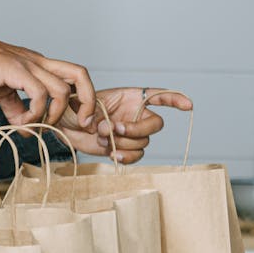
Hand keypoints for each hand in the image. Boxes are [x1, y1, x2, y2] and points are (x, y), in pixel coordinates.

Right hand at [0, 35, 95, 128]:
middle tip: (81, 123)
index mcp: (41, 66)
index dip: (84, 98)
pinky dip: (33, 115)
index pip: (75, 77)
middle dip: (88, 101)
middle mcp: (40, 63)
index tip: (80, 121)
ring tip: (36, 125)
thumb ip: (18, 112)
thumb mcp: (5, 94)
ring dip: (53, 115)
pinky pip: (38, 95)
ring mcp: (30, 65)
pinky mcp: (18, 71)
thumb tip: (27, 131)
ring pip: (61, 90)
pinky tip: (20, 122)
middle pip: (80, 74)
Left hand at [57, 87, 192, 163]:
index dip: (175, 99)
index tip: (188, 105)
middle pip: (155, 125)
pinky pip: (136, 155)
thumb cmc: (74, 108)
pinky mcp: (124, 148)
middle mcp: (135, 114)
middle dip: (136, 129)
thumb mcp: (83, 102)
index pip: (158, 95)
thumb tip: (106, 128)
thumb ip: (96, 112)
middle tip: (115, 128)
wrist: (65, 126)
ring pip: (143, 142)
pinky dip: (125, 156)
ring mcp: (131, 132)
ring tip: (102, 138)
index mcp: (131, 97)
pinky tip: (112, 153)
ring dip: (123, 142)